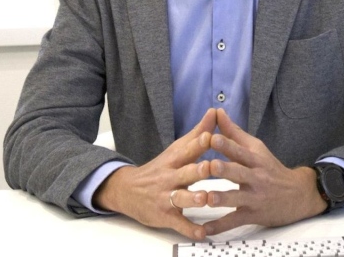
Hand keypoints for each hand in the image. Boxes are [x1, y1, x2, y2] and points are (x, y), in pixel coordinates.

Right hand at [93, 108, 216, 239]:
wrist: (128, 190)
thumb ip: (198, 133)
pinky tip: (202, 233)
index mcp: (174, 159)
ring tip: (204, 199)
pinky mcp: (165, 216)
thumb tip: (215, 112)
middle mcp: (170, 176)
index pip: (187, 149)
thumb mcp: (176, 149)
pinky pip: (179, 223)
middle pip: (184, 173)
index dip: (198, 143)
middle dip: (196, 171)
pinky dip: (190, 228)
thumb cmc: (160, 167)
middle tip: (209, 167)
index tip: (210, 136)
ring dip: (192, 199)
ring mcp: (166, 197)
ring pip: (180, 198)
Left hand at [204, 109, 326, 234]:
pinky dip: (219, 227)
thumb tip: (217, 112)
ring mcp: (254, 198)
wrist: (298, 195)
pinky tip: (204, 230)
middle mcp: (255, 178)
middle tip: (209, 166)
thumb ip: (233, 132)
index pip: (240, 150)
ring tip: (207, 198)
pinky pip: (234, 221)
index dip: (227, 144)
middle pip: (239, 172)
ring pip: (236, 198)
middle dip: (224, 169)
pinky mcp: (252, 215)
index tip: (212, 136)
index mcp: (255, 159)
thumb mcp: (255, 148)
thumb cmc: (270, 167)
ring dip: (221, 198)